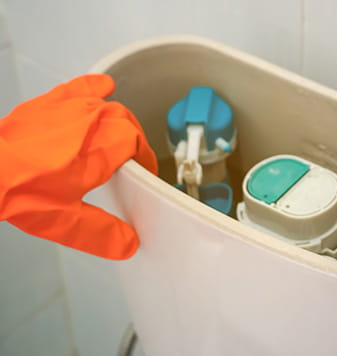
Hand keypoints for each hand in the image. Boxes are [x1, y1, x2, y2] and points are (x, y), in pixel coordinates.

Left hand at [0, 74, 157, 259]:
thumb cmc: (20, 191)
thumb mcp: (66, 221)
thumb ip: (102, 233)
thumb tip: (128, 243)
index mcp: (101, 148)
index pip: (137, 144)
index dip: (145, 157)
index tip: (145, 169)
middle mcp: (91, 122)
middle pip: (126, 123)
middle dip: (134, 140)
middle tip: (132, 159)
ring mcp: (70, 109)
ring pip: (107, 107)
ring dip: (118, 121)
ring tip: (118, 136)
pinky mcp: (49, 103)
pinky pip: (79, 88)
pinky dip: (94, 87)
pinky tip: (103, 87)